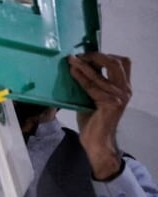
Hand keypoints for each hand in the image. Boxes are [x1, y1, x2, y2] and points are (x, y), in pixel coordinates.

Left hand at [68, 52, 130, 179]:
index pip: (122, 63)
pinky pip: (92, 86)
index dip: (106, 55)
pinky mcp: (110, 104)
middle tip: (80, 55)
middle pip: (116, 63)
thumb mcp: (94, 97)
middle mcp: (125, 90)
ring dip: (84, 65)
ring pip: (101, 74)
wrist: (97, 142)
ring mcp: (120, 97)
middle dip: (97, 56)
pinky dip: (81, 77)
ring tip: (71, 60)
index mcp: (124, 87)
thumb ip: (93, 84)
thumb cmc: (93, 121)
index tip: (88, 54)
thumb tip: (80, 67)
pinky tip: (72, 72)